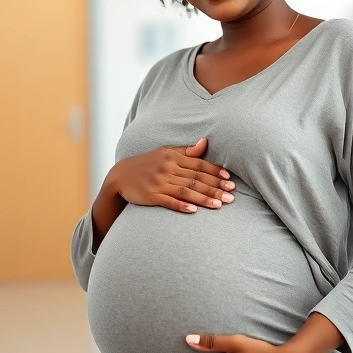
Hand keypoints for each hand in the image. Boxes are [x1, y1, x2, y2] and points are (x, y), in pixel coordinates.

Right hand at [110, 138, 235, 213]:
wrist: (120, 176)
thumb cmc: (147, 164)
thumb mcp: (165, 152)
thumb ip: (187, 151)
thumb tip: (205, 142)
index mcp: (172, 157)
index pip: (199, 165)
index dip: (215, 172)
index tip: (229, 179)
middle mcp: (167, 169)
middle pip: (196, 179)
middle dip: (215, 187)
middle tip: (231, 195)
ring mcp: (159, 183)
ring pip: (186, 191)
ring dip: (204, 198)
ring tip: (220, 205)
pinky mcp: (151, 196)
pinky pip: (169, 201)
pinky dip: (182, 205)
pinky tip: (194, 210)